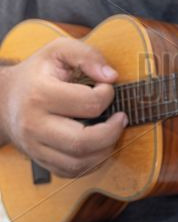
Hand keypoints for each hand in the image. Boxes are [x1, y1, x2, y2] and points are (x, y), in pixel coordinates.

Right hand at [0, 38, 126, 176]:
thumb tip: (111, 76)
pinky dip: (93, 161)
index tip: (106, 88)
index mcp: (40, 95)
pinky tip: (100, 144)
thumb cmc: (38, 73)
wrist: (4, 100)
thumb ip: (86, 55)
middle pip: (82, 142)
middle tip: (122, 117)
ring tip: (113, 130)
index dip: (107, 94)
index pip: (88, 104)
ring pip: (79, 162)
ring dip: (106, 149)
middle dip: (112, 131)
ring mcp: (36, 147)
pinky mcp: (42, 161)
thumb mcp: (58, 51)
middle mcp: (34, 125)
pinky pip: (73, 171)